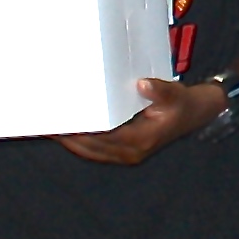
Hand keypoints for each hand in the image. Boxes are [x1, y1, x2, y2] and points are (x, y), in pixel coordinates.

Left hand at [56, 75, 222, 164]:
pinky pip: (94, 149)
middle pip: (89, 147)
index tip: (63, 119)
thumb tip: (142, 84)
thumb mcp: (176, 95)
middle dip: (67, 136)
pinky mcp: (122, 151)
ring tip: (49, 127)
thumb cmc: (182, 105)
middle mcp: (129, 152)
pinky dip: (78, 141)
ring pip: (89, 151)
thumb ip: (160, 91)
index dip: (81, 130)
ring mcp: (125, 154)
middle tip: (45, 122)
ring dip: (69, 140)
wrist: (194, 115)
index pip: (102, 136)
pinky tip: (66, 130)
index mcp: (139, 140)